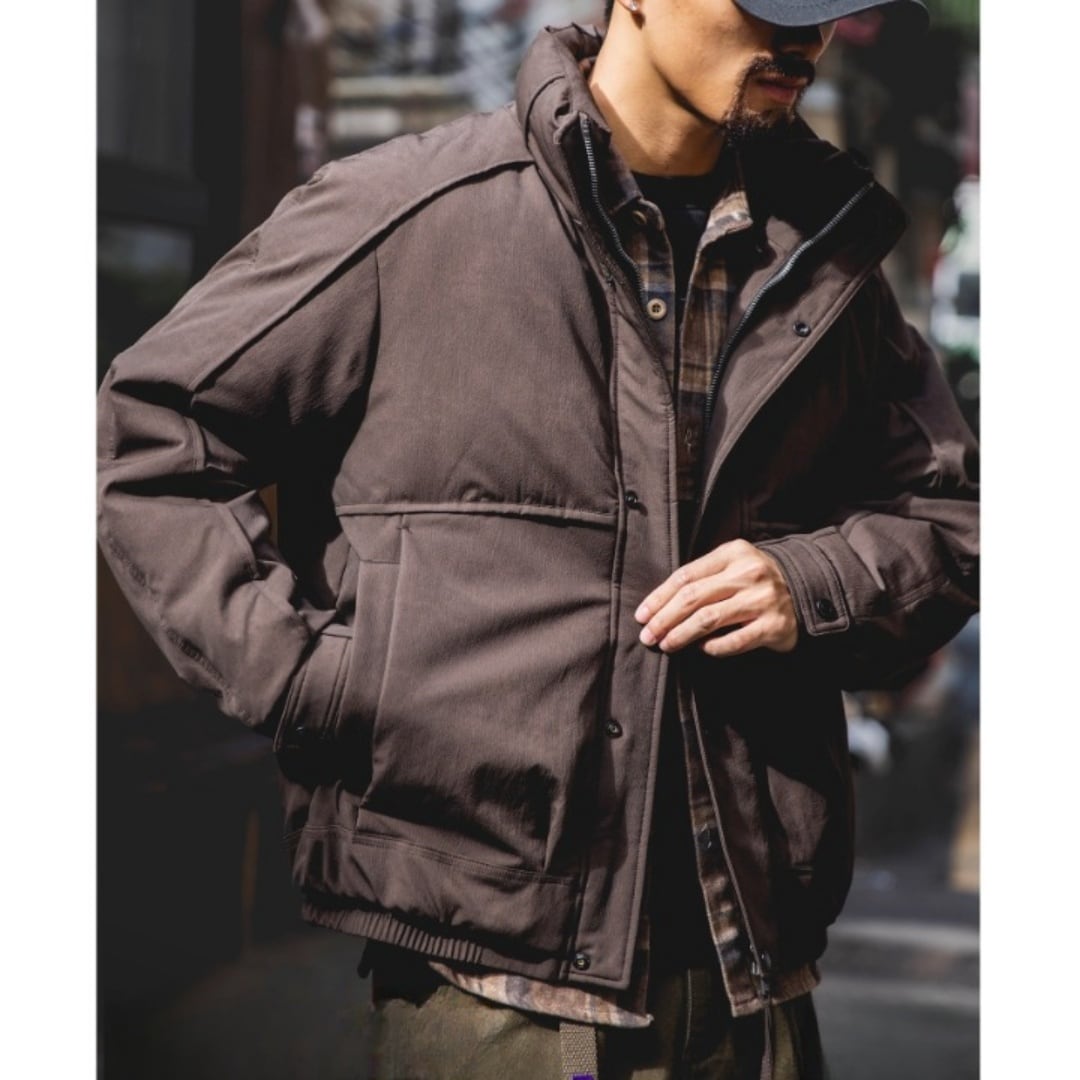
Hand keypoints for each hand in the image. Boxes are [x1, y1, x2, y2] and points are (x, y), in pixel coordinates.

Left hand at [634, 540, 797, 657]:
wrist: (807, 590)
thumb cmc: (756, 580)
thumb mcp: (733, 565)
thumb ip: (703, 577)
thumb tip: (659, 605)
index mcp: (733, 553)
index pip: (686, 576)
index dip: (659, 597)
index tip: (642, 615)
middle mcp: (748, 573)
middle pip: (693, 598)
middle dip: (664, 619)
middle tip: (647, 635)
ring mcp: (763, 599)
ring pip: (709, 619)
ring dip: (681, 635)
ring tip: (666, 645)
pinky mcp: (774, 626)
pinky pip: (734, 641)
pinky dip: (712, 648)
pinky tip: (700, 650)